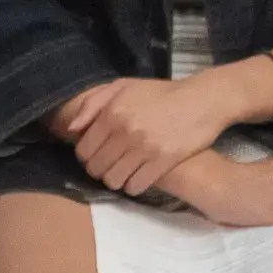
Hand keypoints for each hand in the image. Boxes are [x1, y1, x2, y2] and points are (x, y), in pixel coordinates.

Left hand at [56, 77, 235, 198]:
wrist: (201, 100)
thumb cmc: (159, 93)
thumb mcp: (122, 86)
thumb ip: (92, 104)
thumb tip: (71, 129)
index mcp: (111, 113)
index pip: (83, 149)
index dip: (85, 157)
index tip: (94, 157)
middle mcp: (124, 131)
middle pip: (96, 167)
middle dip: (98, 171)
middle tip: (107, 168)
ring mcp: (144, 147)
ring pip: (114, 180)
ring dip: (115, 181)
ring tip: (121, 175)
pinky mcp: (163, 161)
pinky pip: (136, 185)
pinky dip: (133, 186)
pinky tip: (136, 180)